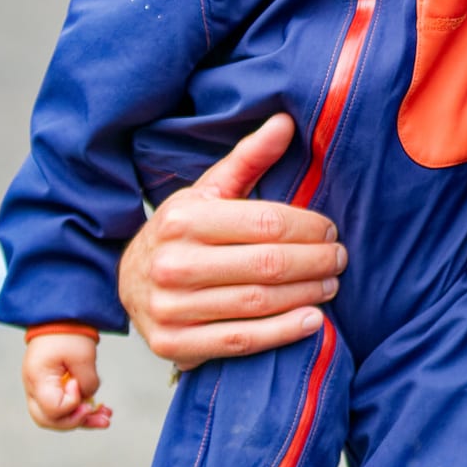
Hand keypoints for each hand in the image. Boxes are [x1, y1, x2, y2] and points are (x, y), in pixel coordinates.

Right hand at [22, 334, 112, 430]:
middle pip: (49, 420)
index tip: (79, 383)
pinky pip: (62, 407)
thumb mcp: (83, 356)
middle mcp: (34, 389)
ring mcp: (41, 390)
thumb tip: (89, 400)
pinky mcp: (51, 388)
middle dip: (77, 422)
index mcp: (37, 380)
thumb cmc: (69, 333)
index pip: (53, 409)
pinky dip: (80, 410)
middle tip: (101, 418)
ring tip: (107, 419)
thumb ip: (88, 382)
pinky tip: (101, 410)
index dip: (71, 403)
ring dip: (82, 420)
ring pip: (57, 418)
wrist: (60, 317)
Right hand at [120, 113, 345, 369]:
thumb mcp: (209, 190)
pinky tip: (313, 321)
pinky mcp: (173, 345)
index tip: (331, 230)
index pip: (266, 223)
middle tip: (340, 259)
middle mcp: (173, 264)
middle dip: (315, 261)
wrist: (127, 281)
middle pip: (267, 264)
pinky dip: (282, 333)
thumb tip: (285, 122)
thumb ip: (248, 157)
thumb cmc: (182, 231)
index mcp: (183, 220)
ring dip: (306, 295)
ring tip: (332, 285)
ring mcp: (171, 308)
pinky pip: (240, 341)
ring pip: (258, 303)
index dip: (308, 227)